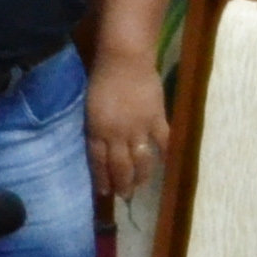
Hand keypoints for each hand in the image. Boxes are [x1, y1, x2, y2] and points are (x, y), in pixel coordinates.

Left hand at [82, 46, 166, 198]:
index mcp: (96, 129)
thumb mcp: (89, 106)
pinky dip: (165, 155)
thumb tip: (99, 145)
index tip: (104, 194)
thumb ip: (95, 127)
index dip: (102, 179)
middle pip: (120, 166)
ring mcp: (138, 128)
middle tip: (125, 196)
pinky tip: (167, 166)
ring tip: (141, 187)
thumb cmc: (101, 78)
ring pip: (141, 160)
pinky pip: (163, 142)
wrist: (124, 60)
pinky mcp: (157, 119)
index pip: (98, 162)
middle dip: (122, 184)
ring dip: (141, 176)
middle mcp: (116, 134)